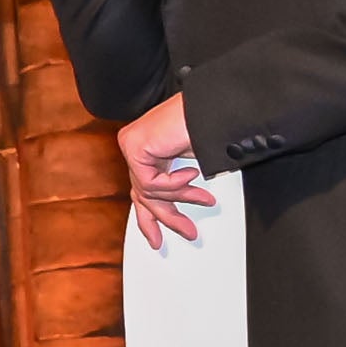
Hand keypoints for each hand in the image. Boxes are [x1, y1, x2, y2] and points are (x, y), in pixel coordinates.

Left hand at [115, 93, 212, 247]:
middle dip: (165, 218)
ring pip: (148, 192)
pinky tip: (191, 173)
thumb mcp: (190, 165)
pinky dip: (174, 184)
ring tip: (205, 199)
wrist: (213, 106)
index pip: (142, 190)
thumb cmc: (207, 126)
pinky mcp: (134, 146)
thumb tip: (173, 211)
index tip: (157, 240)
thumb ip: (175, 185)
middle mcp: (135, 148)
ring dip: (182, 199)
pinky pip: (151, 182)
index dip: (149, 218)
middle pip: (142, 195)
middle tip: (187, 233)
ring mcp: (132, 145)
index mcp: (148, 151)